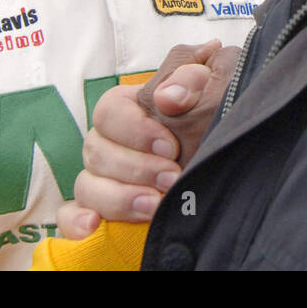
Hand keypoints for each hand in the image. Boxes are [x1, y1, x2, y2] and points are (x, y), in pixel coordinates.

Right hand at [58, 39, 238, 236]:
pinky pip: (70, 217)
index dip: (135, 130)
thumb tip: (167, 97)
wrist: (236, 159)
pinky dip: (76, 223)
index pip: (108, 111)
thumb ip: (191, 80)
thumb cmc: (218, 114)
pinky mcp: (103, 213)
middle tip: (172, 178)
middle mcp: (110, 143)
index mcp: (129, 108)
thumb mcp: (214, 86)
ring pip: (86, 186)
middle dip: (136, 168)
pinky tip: (93, 226)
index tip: (170, 146)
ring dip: (118, 198)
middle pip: (95, 151)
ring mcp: (103, 179)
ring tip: (153, 206)